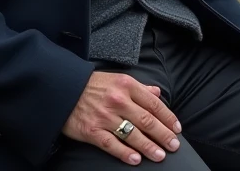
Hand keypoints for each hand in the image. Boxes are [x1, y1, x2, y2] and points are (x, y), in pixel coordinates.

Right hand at [62, 72, 181, 164]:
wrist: (62, 89)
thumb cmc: (92, 85)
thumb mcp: (117, 79)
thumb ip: (139, 87)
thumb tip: (157, 93)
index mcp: (126, 86)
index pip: (153, 103)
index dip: (168, 117)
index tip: (177, 128)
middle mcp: (118, 100)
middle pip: (146, 120)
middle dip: (163, 134)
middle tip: (174, 145)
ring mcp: (104, 117)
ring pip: (132, 134)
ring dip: (149, 147)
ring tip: (160, 155)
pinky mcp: (91, 131)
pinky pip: (112, 144)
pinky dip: (125, 153)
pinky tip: (136, 159)